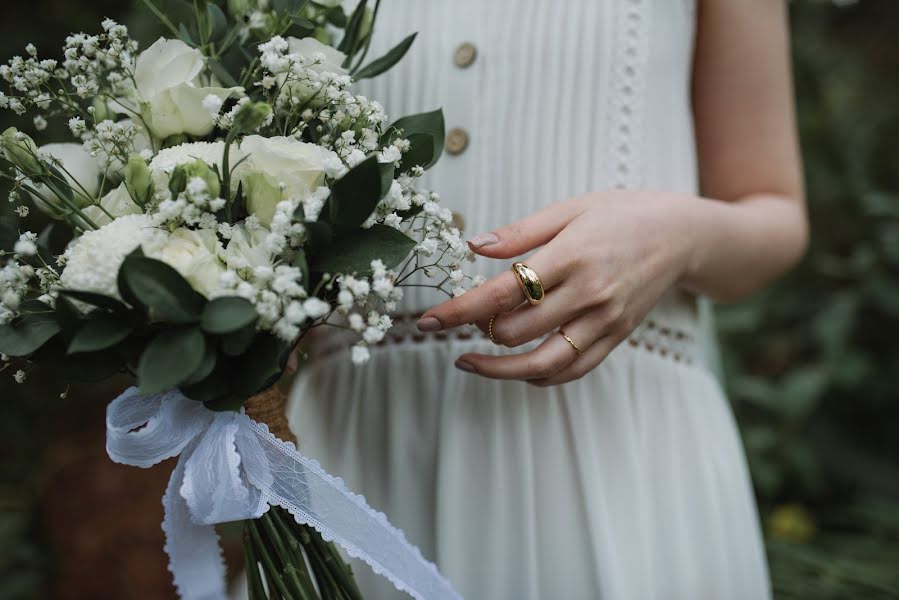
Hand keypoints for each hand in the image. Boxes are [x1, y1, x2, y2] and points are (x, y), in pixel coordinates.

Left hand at [416, 191, 693, 385]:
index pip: (502, 292)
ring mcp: (604, 321)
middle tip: (464, 320)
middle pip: (517, 331)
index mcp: (571, 255)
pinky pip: (572, 370)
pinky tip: (516, 369)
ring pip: (542, 364)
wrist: (682, 235)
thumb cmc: (621, 214)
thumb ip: (520, 232)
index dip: (458, 311)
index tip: (426, 321)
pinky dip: (538, 376)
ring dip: (498, 369)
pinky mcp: (616, 338)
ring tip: (470, 360)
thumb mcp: (570, 208)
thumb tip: (473, 246)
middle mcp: (589, 293)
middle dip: (478, 331)